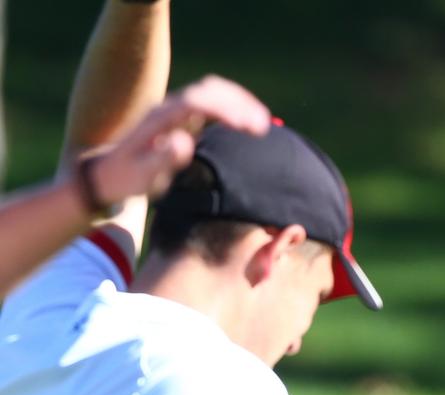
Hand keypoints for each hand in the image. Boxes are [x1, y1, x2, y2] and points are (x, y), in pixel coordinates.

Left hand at [88, 75, 271, 204]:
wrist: (106, 173)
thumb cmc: (126, 178)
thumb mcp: (142, 175)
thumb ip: (163, 159)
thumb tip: (185, 141)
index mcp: (159, 119)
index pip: (197, 101)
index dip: (225, 110)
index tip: (247, 127)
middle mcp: (167, 108)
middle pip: (209, 90)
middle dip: (239, 104)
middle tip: (262, 127)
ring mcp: (175, 109)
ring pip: (213, 91)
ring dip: (239, 102)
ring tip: (261, 124)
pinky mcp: (182, 116)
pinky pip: (212, 101)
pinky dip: (233, 106)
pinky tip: (247, 122)